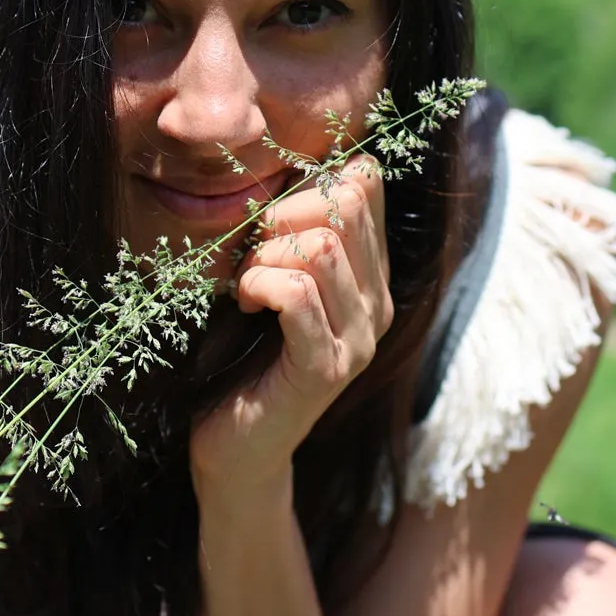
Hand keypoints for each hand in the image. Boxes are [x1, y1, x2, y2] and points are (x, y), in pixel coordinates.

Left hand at [191, 157, 392, 486]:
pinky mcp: (326, 368)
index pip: (366, 182)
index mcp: (372, 276)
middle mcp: (379, 305)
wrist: (236, 450)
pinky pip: (296, 294)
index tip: (271, 222)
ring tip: (247, 285)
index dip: (310, 181)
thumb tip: (281, 165)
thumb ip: (289, 232)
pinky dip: (259, 286)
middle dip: (282, 213)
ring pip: (319, 247)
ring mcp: (359, 339)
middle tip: (251, 253)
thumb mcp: (273, 281)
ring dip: (265, 256)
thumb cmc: (241, 357)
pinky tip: (246, 304)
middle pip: (345, 204)